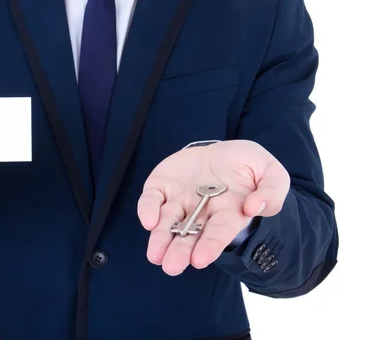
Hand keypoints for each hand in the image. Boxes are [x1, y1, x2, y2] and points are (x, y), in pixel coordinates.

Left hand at [137, 140, 289, 275]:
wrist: (221, 151)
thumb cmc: (247, 166)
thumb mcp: (271, 172)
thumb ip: (272, 192)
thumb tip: (254, 208)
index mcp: (229, 213)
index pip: (219, 233)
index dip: (210, 246)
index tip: (200, 260)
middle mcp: (201, 212)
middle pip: (189, 235)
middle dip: (179, 251)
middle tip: (171, 267)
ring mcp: (179, 200)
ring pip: (167, 223)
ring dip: (160, 239)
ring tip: (155, 256)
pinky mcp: (161, 186)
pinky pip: (151, 199)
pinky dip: (147, 210)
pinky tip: (148, 221)